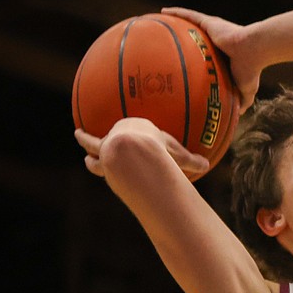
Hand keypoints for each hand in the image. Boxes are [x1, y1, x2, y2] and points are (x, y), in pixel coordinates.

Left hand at [75, 118, 209, 178]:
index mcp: (136, 130)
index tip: (127, 127)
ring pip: (93, 149)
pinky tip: (86, 162)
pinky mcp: (102, 161)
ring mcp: (107, 150)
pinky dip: (91, 163)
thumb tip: (208, 165)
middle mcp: (118, 136)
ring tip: (87, 157)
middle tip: (84, 133)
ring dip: (90, 153)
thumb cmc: (157, 148)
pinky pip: (94, 163)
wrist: (136, 149)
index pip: (131, 129)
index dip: (128, 130)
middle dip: (95, 136)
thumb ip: (190, 161)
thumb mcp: (176, 155)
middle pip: (107, 135)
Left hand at [162, 6, 260, 111]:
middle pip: (194, 38)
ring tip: (158, 24)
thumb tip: (238, 114)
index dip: (194, 56)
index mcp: (222, 54)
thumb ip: (241, 100)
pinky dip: (177, 12)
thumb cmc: (251, 70)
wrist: (254, 51)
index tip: (180, 63)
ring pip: (189, 24)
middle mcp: (215, 40)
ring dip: (175, 22)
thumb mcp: (246, 89)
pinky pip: (189, 15)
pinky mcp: (210, 22)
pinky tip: (163, 12)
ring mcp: (212, 30)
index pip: (204, 54)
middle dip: (181, 39)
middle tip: (164, 45)